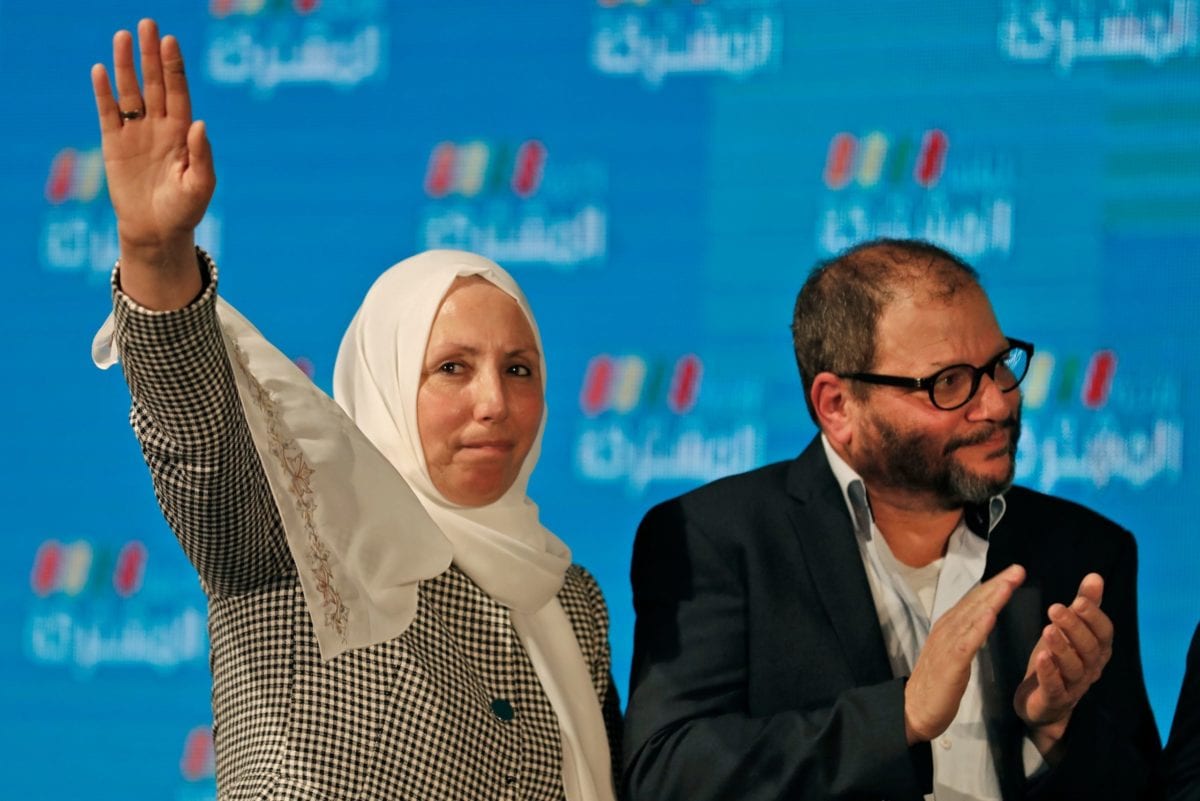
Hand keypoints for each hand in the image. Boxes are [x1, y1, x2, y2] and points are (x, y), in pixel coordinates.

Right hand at [91, 18, 214, 308]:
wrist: (157, 231)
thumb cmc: (185, 210)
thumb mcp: (201, 186)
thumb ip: (202, 156)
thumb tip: (200, 124)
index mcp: (183, 133)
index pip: (179, 93)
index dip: (174, 68)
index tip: (170, 42)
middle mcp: (160, 127)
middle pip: (155, 84)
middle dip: (151, 56)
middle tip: (148, 24)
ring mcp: (136, 133)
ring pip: (130, 92)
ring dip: (126, 66)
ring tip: (123, 37)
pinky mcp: (114, 144)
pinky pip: (108, 113)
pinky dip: (104, 93)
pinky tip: (101, 71)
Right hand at [904, 564, 1024, 743]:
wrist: (913, 710)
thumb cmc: (937, 685)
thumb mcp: (954, 654)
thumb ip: (966, 635)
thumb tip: (982, 618)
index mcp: (948, 627)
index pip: (974, 601)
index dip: (994, 586)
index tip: (1014, 573)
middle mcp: (946, 630)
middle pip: (974, 602)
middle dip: (997, 585)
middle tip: (1018, 569)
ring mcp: (947, 645)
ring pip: (972, 617)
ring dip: (991, 599)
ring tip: (1008, 584)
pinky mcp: (950, 663)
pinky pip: (967, 642)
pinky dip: (979, 627)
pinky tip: (991, 615)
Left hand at [1014, 573, 1111, 752]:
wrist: (1043, 704)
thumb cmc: (1057, 660)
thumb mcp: (1069, 630)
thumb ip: (1084, 605)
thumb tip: (1095, 576)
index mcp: (1096, 650)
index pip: (1103, 632)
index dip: (1093, 617)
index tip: (1079, 600)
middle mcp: (1091, 668)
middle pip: (1089, 648)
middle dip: (1074, 627)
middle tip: (1056, 608)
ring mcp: (1074, 686)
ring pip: (1073, 667)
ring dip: (1061, 647)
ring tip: (1047, 629)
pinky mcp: (1054, 699)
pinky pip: (1055, 686)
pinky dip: (1049, 672)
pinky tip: (1040, 657)